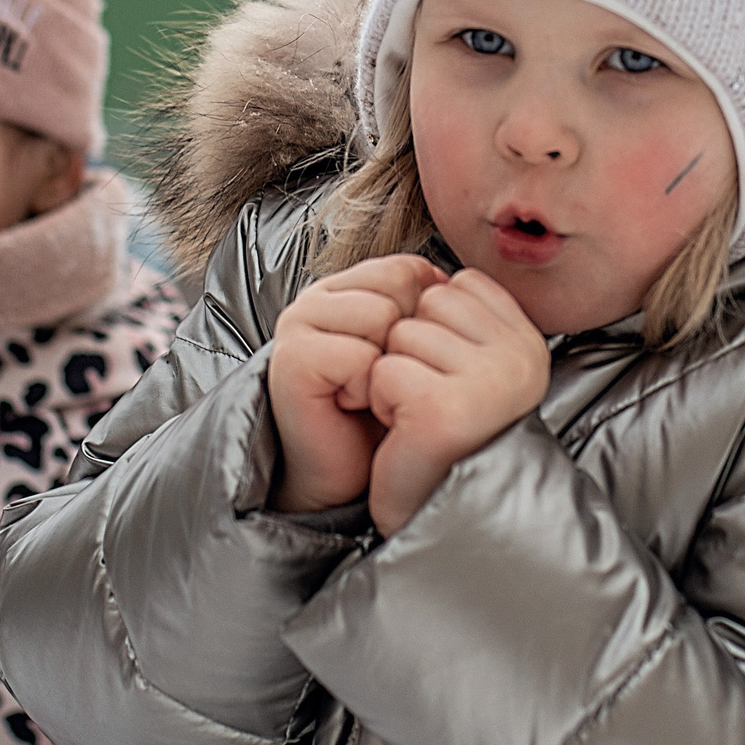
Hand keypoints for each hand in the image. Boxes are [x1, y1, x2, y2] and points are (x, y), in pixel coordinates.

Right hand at [268, 256, 446, 516]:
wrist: (346, 475)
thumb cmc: (380, 417)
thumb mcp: (412, 351)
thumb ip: (423, 307)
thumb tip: (451, 280)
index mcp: (346, 288)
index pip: (406, 268)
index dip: (423, 317)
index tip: (402, 360)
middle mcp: (317, 298)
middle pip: (397, 286)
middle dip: (407, 340)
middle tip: (383, 380)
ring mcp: (298, 325)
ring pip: (381, 316)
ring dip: (388, 366)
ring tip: (368, 392)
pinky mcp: (292, 359)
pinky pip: (359, 356)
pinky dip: (367, 389)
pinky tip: (351, 405)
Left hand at [365, 270, 549, 536]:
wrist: (437, 513)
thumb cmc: (446, 438)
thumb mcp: (470, 365)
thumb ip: (464, 317)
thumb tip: (428, 271)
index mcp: (529, 344)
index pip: (459, 286)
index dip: (434, 327)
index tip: (447, 378)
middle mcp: (520, 360)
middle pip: (428, 304)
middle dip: (411, 349)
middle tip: (428, 400)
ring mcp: (487, 384)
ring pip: (402, 334)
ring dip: (394, 378)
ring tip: (418, 417)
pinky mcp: (445, 410)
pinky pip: (385, 371)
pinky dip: (381, 402)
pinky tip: (407, 431)